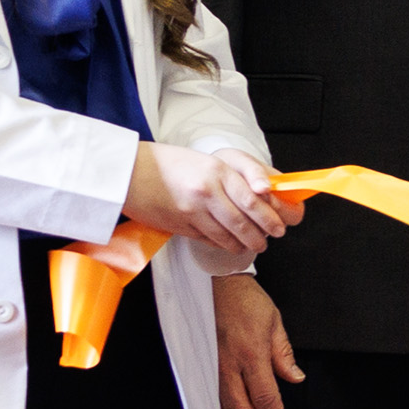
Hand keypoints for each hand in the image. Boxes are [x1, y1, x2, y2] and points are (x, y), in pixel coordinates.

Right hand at [130, 142, 290, 260]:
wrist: (129, 172)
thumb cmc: (166, 164)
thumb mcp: (204, 162)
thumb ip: (229, 178)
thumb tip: (258, 194)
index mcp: (217, 171)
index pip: (252, 198)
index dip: (269, 216)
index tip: (279, 226)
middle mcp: (207, 191)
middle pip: (242, 221)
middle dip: (259, 235)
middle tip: (268, 241)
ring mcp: (193, 210)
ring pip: (226, 234)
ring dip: (242, 244)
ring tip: (251, 246)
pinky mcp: (180, 225)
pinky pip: (208, 239)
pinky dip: (221, 244)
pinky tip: (228, 245)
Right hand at [214, 273, 301, 408]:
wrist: (216, 284)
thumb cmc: (245, 300)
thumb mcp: (274, 323)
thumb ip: (283, 355)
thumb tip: (295, 378)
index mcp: (252, 354)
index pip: (265, 396)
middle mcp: (230, 364)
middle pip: (241, 407)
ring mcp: (212, 365)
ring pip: (221, 405)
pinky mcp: (201, 363)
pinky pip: (207, 394)